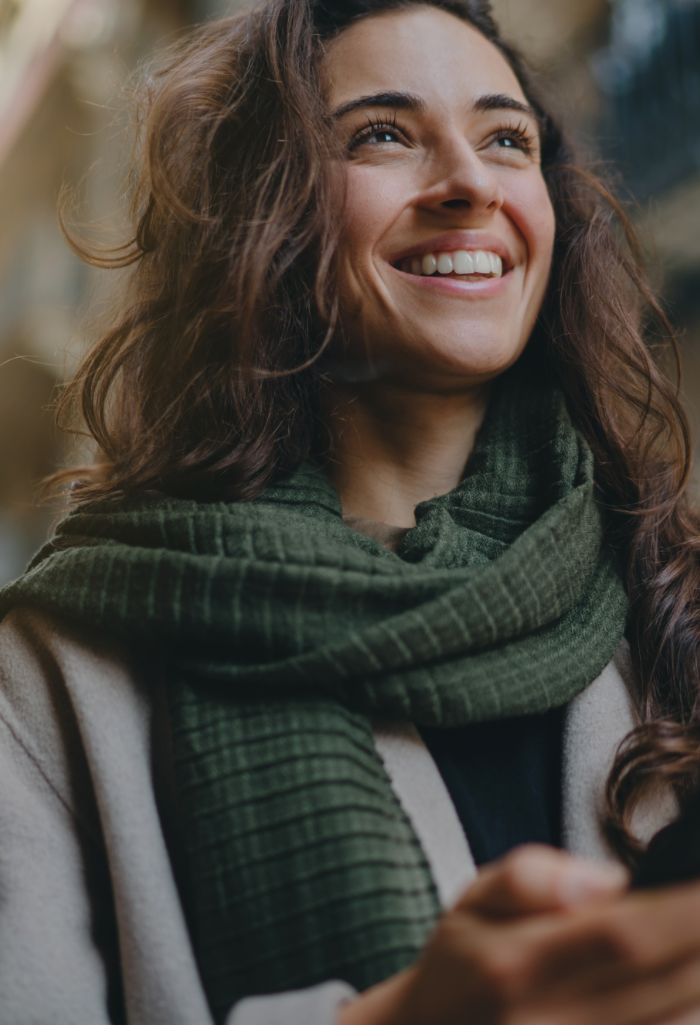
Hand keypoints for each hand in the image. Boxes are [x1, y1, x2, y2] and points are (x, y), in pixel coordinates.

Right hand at [337, 843, 699, 1024]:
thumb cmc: (463, 962)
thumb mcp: (475, 898)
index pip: (625, 935)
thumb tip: (611, 881)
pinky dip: (686, 1008)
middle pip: (667, 984)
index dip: (686, 913)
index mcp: (514, 965)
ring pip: (678, 1020)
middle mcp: (548, 1024)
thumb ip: (531, 877)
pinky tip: (685, 978)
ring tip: (695, 935)